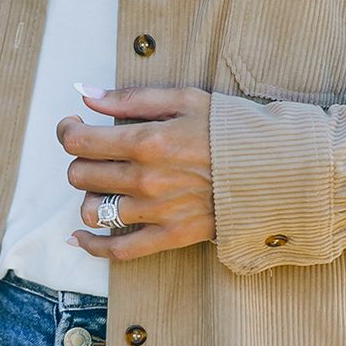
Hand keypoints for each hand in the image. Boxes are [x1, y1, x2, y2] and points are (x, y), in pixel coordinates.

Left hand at [56, 85, 215, 260]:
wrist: (277, 169)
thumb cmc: (232, 129)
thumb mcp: (185, 99)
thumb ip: (131, 98)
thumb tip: (87, 95)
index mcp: (146, 142)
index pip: (80, 141)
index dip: (68, 131)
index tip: (74, 126)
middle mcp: (146, 180)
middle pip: (80, 175)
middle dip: (80, 161)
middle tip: (94, 153)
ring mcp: (157, 212)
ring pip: (92, 211)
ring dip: (89, 197)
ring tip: (102, 187)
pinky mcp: (171, 236)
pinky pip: (119, 250)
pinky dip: (93, 246)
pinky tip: (80, 237)